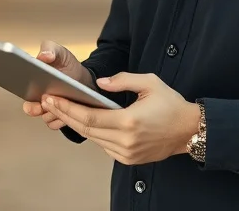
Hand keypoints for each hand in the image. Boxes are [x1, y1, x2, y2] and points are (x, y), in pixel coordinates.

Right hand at [21, 40, 94, 130]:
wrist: (84, 80)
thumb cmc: (67, 65)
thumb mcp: (60, 52)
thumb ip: (50, 49)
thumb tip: (44, 55)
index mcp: (32, 81)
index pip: (20, 87)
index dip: (20, 88)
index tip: (26, 87)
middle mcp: (37, 98)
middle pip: (29, 108)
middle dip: (34, 107)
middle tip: (44, 99)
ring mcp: (47, 109)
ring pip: (44, 117)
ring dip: (52, 112)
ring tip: (62, 102)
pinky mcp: (58, 118)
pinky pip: (55, 123)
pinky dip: (61, 119)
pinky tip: (69, 110)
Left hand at [43, 72, 200, 164]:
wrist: (189, 130)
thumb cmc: (171, 105)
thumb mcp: (150, 83)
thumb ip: (122, 79)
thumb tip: (99, 84)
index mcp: (129, 121)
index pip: (89, 117)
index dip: (67, 108)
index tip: (52, 98)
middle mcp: (126, 141)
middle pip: (85, 129)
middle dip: (64, 114)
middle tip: (48, 102)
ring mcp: (127, 153)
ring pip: (93, 139)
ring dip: (76, 124)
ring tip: (61, 109)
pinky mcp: (128, 159)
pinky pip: (103, 145)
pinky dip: (92, 133)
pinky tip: (83, 121)